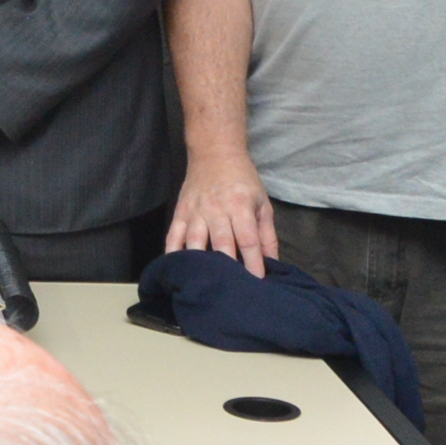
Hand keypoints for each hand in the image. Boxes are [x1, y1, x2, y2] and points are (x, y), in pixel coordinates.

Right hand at [166, 150, 277, 276]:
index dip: (253, 263)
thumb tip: (272, 263)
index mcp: (240, 205)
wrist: (215, 153)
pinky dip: (173, 253)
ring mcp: (195, 211)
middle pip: (222, 244)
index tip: (257, 283)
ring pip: (195, 242)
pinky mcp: (180, 212)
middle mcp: (216, 209)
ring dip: (200, 264)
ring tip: (205, 285)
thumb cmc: (242, 180)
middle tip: (233, 291)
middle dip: (228, 268)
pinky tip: (177, 270)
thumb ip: (267, 235)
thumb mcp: (262, 203)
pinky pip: (173, 236)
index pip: (248, 240)